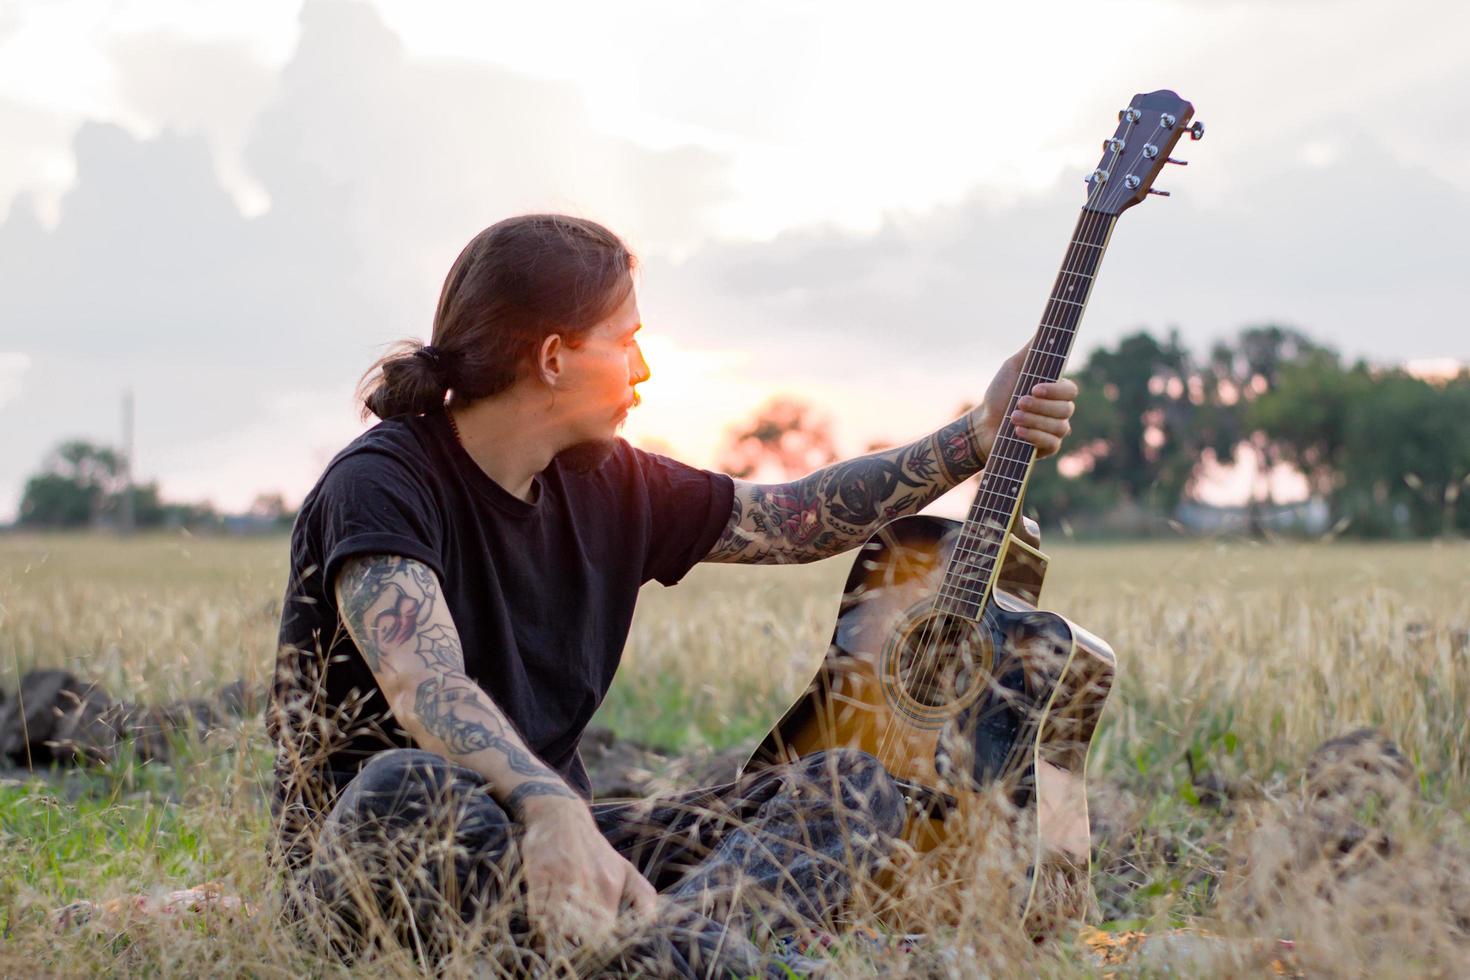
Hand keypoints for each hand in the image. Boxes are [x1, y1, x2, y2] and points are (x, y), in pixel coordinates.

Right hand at [517, 794, 657, 944]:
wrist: (562, 817)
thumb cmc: (595, 850)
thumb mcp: (625, 869)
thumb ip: (643, 897)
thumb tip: (652, 923)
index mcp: (609, 884)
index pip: (606, 931)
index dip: (600, 943)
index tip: (597, 945)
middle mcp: (586, 882)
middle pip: (581, 932)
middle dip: (578, 941)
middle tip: (576, 939)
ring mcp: (560, 878)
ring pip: (557, 924)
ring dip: (559, 933)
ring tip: (561, 930)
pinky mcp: (538, 874)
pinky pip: (538, 912)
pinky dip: (541, 920)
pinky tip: (547, 916)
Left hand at [974, 342, 1078, 458]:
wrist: (984, 424)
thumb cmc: (1000, 395)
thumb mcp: (1013, 368)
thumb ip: (1031, 351)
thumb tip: (1046, 328)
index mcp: (1055, 391)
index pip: (1070, 390)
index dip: (1055, 390)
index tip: (1035, 388)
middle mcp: (1060, 410)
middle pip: (1067, 409)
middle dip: (1041, 406)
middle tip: (1018, 402)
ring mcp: (1056, 430)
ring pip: (1060, 427)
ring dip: (1034, 420)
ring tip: (1012, 417)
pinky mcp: (1048, 447)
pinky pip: (1052, 443)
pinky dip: (1034, 436)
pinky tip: (1018, 431)